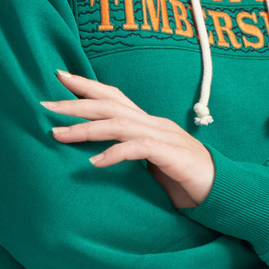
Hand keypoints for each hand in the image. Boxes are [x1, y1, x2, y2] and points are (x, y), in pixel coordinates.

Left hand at [43, 70, 215, 208]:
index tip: (58, 76)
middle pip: (110, 104)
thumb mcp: (150, 163)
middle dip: (75, 102)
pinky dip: (114, 154)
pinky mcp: (171, 156)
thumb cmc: (184, 180)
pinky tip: (94, 163)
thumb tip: (97, 154)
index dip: (86, 85)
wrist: (224, 191)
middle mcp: (153, 123)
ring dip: (85, 128)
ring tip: (58, 134)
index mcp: (148, 122)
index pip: (113, 96)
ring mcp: (163, 137)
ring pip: (118, 124)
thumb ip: (129, 152)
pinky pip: (138, 149)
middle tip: (45, 104)